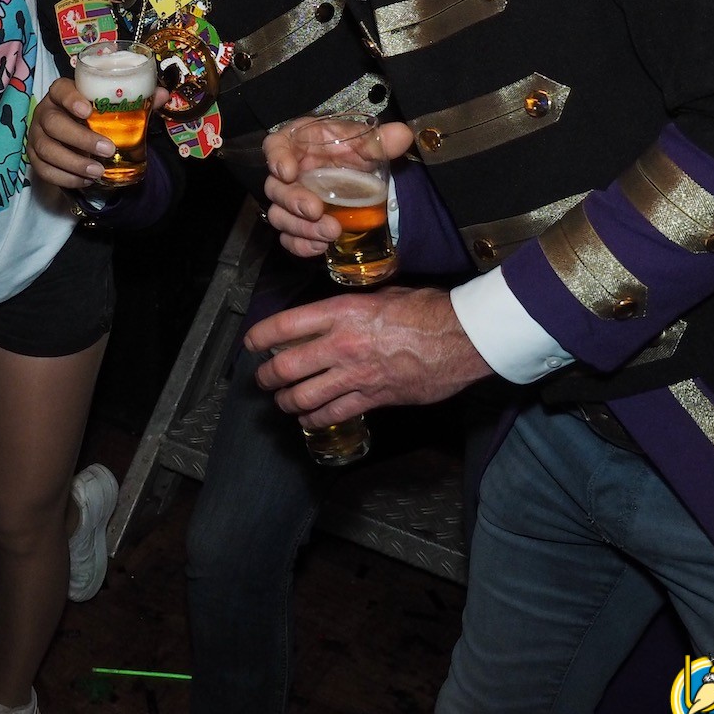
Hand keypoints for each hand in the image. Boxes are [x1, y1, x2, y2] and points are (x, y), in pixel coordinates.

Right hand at [28, 75, 169, 188]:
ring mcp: (36, 136)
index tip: (88, 109)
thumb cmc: (94, 118)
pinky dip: (66, 178)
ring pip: (46, 150)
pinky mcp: (34, 158)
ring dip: (73, 163)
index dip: (71, 98)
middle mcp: (45, 113)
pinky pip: (44, 171)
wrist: (73, 136)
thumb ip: (136, 101)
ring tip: (98, 172)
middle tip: (107, 149)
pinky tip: (85, 181)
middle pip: (53, 123)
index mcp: (61, 94)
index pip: (60, 89)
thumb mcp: (112, 108)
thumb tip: (163, 95)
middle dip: (80, 138)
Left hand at [242, 285, 491, 424]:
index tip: (251, 343)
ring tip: (281, 400)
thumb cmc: (427, 309)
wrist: (463, 338)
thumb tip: (331, 317)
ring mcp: (357, 375)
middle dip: (267, 376)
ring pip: (305, 396)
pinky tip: (307, 417)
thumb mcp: (381, 295)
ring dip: (286, 401)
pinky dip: (315, 417)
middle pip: (287, 367)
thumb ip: (350, 309)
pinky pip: (334, 412)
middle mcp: (342, 345)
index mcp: (341, 313)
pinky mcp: (374, 398)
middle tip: (261, 378)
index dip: (260, 337)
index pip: (285, 326)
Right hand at [262, 119, 412, 259]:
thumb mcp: (367, 144)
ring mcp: (289, 201)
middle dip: (293, 201)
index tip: (288, 172)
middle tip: (315, 210)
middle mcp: (288, 173)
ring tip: (330, 233)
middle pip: (275, 188)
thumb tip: (401, 135)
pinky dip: (302, 245)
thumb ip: (382, 140)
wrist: (359, 176)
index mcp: (298, 145)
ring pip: (280, 217)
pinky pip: (289, 238)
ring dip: (301, 228)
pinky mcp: (297, 223)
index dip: (276, 158)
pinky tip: (321, 247)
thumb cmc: (353, 152)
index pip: (274, 146)